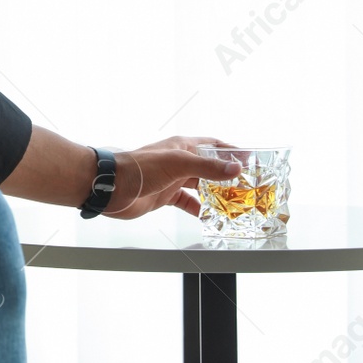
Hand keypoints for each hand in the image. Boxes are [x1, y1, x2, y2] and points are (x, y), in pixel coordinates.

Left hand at [100, 136, 241, 220]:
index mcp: (183, 146)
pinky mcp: (165, 196)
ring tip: (234, 204)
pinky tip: (211, 216)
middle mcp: (179, 161)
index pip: (213, 145)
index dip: (232, 152)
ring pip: (200, 186)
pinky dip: (199, 209)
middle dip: (227, 177)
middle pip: (209, 168)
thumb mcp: (178, 163)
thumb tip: (235, 169)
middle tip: (247, 188)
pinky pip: (188, 202)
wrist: (112, 187)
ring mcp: (172, 179)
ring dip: (216, 194)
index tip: (251, 161)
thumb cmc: (139, 167)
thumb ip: (207, 167)